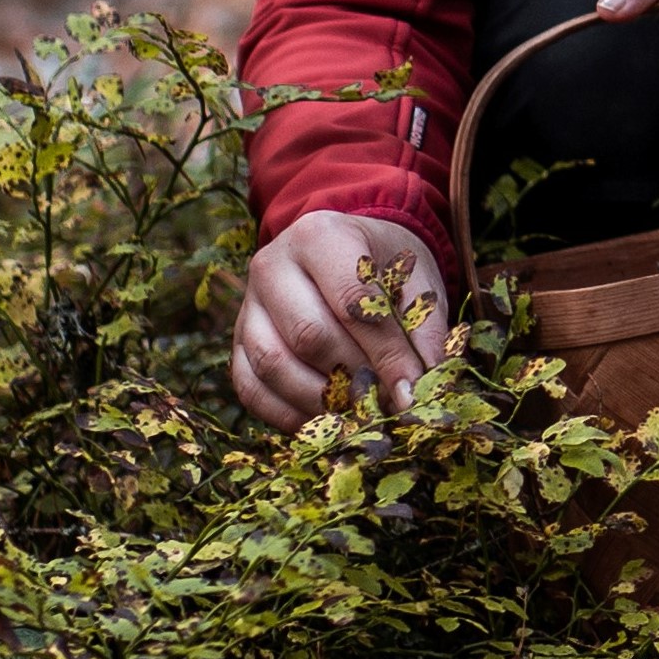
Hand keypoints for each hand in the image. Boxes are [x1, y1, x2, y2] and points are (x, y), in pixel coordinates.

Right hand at [229, 210, 452, 429]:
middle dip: (355, 379)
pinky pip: (252, 389)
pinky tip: (329, 422)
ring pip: (274, 365)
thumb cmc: (384, 267)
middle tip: (390, 404)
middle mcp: (271, 266)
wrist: (343, 252)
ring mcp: (248, 306)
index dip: (386, 353)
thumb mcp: (414, 281)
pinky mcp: (237, 342)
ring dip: (322, 401)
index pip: (351, 302)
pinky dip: (290, 415)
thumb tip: (420, 388)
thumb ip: (422, 328)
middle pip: (309, 336)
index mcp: (319, 236)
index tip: (413, 390)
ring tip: (363, 414)